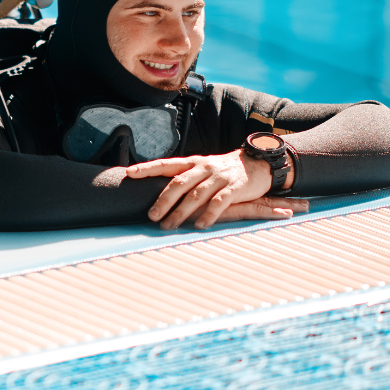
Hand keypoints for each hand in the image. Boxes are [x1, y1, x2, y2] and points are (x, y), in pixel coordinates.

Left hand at [126, 150, 307, 229]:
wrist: (259, 163)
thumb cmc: (224, 172)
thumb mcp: (203, 170)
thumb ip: (184, 179)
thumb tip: (158, 195)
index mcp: (192, 163)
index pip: (166, 164)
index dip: (148, 168)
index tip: (130, 173)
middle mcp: (203, 168)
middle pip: (179, 183)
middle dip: (163, 200)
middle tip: (151, 216)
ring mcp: (219, 177)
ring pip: (196, 195)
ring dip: (181, 212)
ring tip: (169, 225)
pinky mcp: (235, 187)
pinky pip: (219, 202)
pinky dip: (208, 215)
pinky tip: (199, 225)